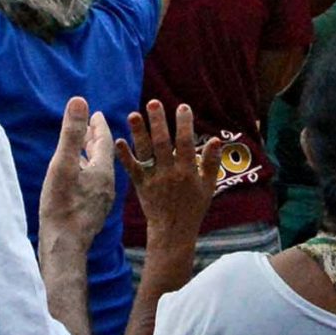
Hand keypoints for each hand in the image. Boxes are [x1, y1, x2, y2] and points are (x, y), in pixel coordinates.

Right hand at [35, 96, 117, 249]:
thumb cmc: (61, 207)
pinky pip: (94, 185)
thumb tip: (79, 101)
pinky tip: (79, 179)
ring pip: (99, 171)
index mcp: (103, 171)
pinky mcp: (93, 213)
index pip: (105, 140)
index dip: (98, 125)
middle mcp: (108, 185)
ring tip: (83, 149)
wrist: (65, 248)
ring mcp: (101, 201)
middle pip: (103, 155)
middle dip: (95, 139)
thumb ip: (72, 133)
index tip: (96, 113)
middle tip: (90, 126)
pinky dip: (88, 173)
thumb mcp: (63, 165)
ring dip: (91, 157)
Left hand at [119, 100, 222, 248]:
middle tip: (154, 103)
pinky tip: (118, 141)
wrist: (173, 231)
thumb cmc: (193, 208)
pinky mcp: (140, 186)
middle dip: (158, 123)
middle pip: (163, 144)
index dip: (185, 125)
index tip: (183, 106)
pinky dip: (125, 156)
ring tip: (133, 114)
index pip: (187, 144)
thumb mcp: (209, 187)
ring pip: (145, 153)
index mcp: (188, 172)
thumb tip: (217, 139)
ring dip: (139, 133)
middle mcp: (169, 173)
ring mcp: (153, 179)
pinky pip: (132, 169)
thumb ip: (213, 163)